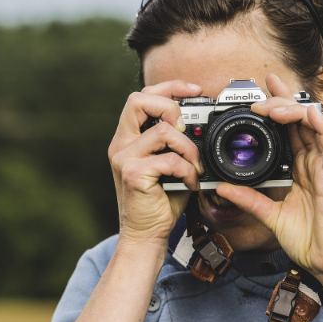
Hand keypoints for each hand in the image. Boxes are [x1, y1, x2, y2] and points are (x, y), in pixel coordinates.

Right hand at [108, 80, 203, 246]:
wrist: (147, 234)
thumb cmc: (162, 199)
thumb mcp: (171, 164)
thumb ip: (177, 142)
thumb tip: (201, 125)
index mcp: (129, 137)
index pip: (142, 97)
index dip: (169, 87)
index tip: (195, 90)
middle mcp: (121, 144)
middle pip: (138, 100)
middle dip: (170, 107)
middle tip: (186, 129)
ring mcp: (123, 158)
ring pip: (162, 131)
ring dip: (188, 148)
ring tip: (194, 166)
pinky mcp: (132, 174)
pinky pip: (169, 159)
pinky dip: (187, 170)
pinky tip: (191, 182)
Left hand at [216, 74, 322, 284]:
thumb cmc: (307, 239)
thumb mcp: (269, 215)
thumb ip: (248, 199)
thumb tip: (221, 187)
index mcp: (300, 168)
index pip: (289, 129)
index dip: (276, 108)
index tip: (258, 94)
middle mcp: (312, 161)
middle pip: (300, 119)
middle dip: (281, 98)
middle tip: (262, 89)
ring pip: (313, 122)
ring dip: (292, 108)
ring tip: (270, 106)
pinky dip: (317, 123)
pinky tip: (302, 114)